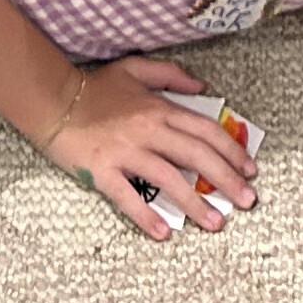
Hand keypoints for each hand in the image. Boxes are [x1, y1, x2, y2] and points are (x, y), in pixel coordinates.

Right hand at [45, 56, 255, 240]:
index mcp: (159, 108)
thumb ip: (170, 75)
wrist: (52, 100)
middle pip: (195, 157)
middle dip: (226, 180)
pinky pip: (128, 197)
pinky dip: (146, 215)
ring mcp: (125, 152)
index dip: (231, 151)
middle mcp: (148, 130)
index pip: (205, 131)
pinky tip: (163, 233)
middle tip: (248, 202)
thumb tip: (202, 87)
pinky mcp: (102, 171)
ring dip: (195, 203)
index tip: (250, 170)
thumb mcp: (134, 70)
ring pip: (168, 179)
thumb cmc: (94, 87)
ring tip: (215, 223)